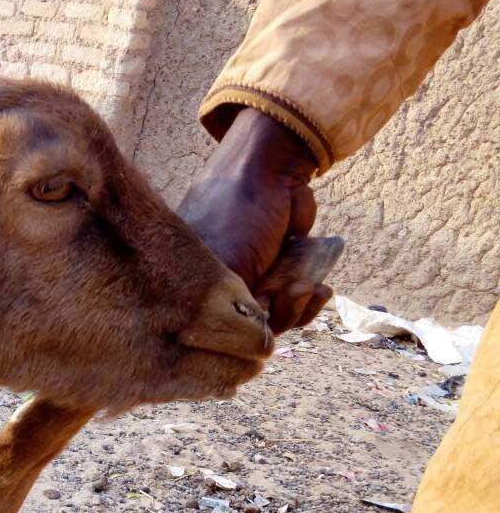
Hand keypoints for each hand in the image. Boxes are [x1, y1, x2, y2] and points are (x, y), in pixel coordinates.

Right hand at [178, 108, 330, 332]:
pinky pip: (294, 303)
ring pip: (273, 318)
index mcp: (191, 283)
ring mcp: (249, 278)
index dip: (237, 332)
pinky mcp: (278, 270)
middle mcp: (217, 284)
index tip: (257, 317)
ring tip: (309, 288)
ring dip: (297, 309)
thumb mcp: (228, 263)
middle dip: (274, 318)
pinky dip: (309, 300)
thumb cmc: (238, 211)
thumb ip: (234, 310)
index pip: (211, 328)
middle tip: (286, 294)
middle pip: (245, 327)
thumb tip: (254, 344)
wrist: (274, 168)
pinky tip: (321, 289)